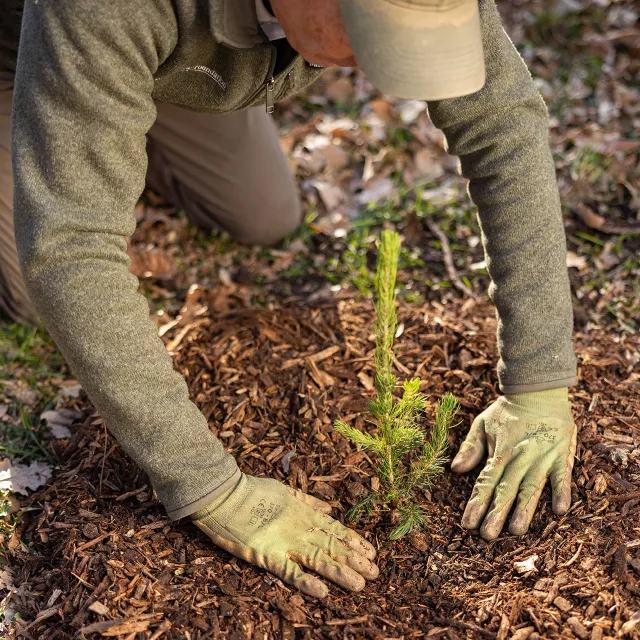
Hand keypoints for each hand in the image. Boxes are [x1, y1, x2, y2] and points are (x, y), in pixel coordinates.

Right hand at [191, 474, 377, 597]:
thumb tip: (327, 508)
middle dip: (355, 560)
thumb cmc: (253, 491)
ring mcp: (286, 542)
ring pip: (319, 560)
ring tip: (360, 586)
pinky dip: (307, 582)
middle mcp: (301, 528)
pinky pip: (290, 572)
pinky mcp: (268, 555)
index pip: (336, 530)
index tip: (372, 552)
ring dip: (340, 573)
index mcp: (304, 513)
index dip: (355, 542)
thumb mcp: (285, 490)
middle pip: (333, 546)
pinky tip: (323, 592)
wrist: (226, 495)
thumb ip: (307, 500)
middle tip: (375, 574)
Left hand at [451, 388, 575, 539]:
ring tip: (516, 530)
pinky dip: (562, 492)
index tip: (467, 524)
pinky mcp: (562, 455)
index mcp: (499, 451)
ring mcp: (542, 457)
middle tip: (487, 536)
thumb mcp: (482, 424)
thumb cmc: (507, 411)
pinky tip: (559, 510)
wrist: (537, 390)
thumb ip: (470, 448)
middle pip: (506, 489)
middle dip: (495, 513)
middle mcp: (519, 457)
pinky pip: (563, 476)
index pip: (485, 482)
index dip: (476, 503)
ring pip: (531, 487)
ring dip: (524, 509)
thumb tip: (455, 469)